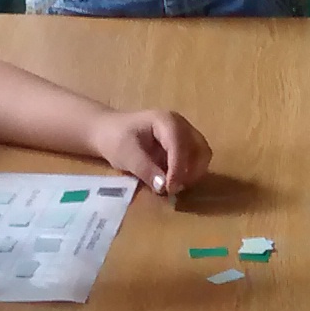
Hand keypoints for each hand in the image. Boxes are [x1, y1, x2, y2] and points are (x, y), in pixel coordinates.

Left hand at [90, 108, 211, 194]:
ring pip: (202, 154)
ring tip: (173, 186)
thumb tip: (165, 186)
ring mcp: (184, 133)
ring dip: (192, 173)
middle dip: (190, 171)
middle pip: (200, 149)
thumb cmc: (114, 139)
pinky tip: (173, 181)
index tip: (170, 189)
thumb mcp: (126, 155)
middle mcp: (180, 124)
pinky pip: (196, 158)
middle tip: (173, 189)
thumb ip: (146, 169)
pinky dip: (189, 172)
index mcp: (165, 121)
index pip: (180, 145)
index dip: (178, 169)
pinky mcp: (183, 143)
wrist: (107, 131)